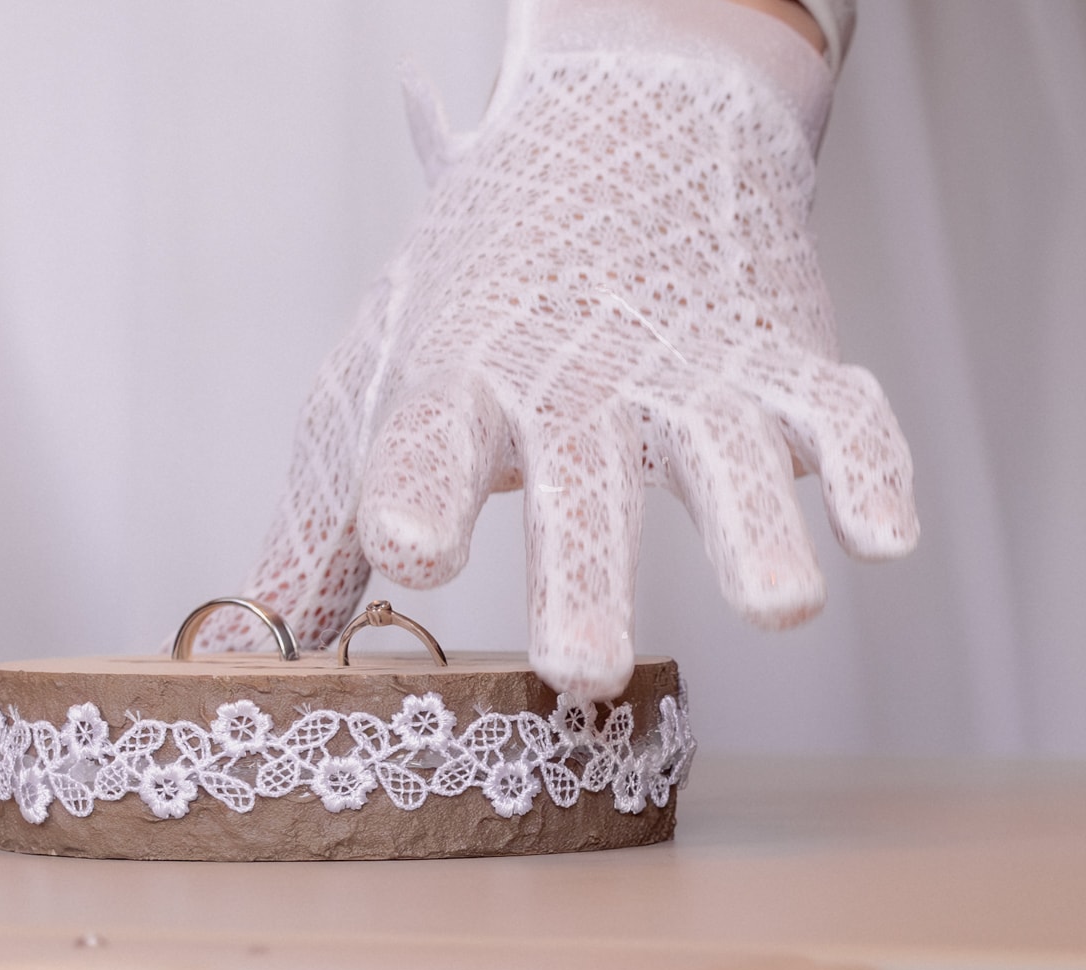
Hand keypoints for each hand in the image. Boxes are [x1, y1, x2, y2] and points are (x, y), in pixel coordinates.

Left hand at [206, 0, 915, 696]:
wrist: (615, 129)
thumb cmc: (476, 286)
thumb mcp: (376, 377)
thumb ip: (322, 519)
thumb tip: (261, 639)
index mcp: (459, 376)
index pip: (428, 436)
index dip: (420, 488)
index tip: (409, 546)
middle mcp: (572, 373)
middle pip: (578, 473)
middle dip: (582, 570)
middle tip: (580, 667)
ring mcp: (684, 362)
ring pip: (723, 446)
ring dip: (750, 524)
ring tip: (779, 604)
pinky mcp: (776, 356)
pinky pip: (838, 410)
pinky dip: (869, 465)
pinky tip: (882, 536)